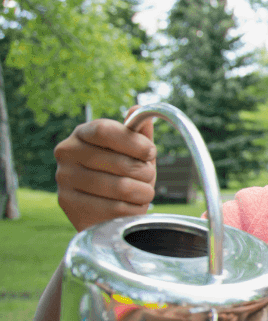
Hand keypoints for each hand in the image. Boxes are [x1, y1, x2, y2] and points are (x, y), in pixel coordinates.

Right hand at [55, 112, 156, 231]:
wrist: (101, 211)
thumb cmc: (121, 175)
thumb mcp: (132, 153)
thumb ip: (137, 133)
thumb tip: (138, 109)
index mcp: (81, 134)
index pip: (105, 130)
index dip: (134, 142)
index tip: (151, 152)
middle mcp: (66, 153)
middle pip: (120, 162)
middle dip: (145, 172)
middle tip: (146, 177)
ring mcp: (64, 179)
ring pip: (122, 187)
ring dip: (143, 192)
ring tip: (142, 193)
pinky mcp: (69, 205)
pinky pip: (117, 209)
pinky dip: (134, 210)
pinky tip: (130, 207)